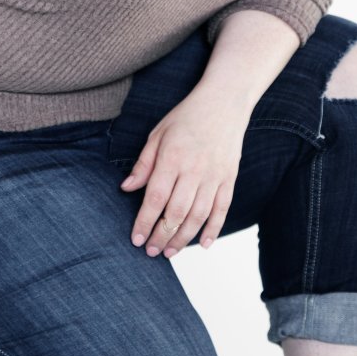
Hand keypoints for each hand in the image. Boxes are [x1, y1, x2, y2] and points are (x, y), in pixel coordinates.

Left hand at [119, 86, 248, 257]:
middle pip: (176, 213)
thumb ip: (143, 164)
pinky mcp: (230, 179)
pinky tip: (204, 244)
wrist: (224, 103)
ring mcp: (214, 176)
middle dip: (161, 236)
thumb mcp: (158, 134)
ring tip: (170, 252)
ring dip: (183, 238)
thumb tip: (126, 188)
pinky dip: (213, 229)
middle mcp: (194, 170)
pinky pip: (222, 210)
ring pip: (198, 216)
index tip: (136, 239)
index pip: (155, 198)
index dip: (144, 222)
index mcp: (172, 158)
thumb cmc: (187, 117)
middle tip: (151, 252)